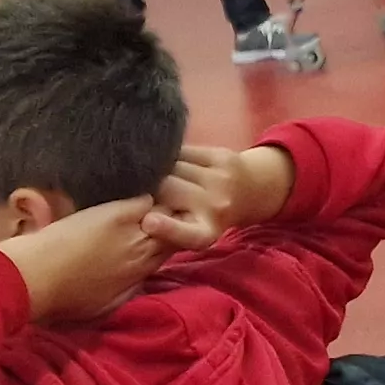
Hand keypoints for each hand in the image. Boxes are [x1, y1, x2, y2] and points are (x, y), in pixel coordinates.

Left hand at [0, 197, 171, 322]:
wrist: (34, 279)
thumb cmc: (59, 299)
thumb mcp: (103, 306)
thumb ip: (127, 289)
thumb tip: (139, 280)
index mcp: (138, 277)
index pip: (168, 253)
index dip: (167, 240)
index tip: (158, 232)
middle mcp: (143, 254)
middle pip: (173, 233)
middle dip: (169, 222)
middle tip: (158, 209)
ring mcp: (134, 231)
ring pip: (164, 213)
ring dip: (160, 204)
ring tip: (153, 193)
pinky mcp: (119, 214)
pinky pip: (146, 198)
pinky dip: (144, 191)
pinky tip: (137, 182)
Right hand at [145, 143, 297, 248]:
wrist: (249, 192)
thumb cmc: (207, 216)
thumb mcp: (191, 231)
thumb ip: (168, 225)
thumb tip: (136, 209)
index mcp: (205, 232)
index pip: (185, 233)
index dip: (166, 228)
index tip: (148, 222)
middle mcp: (216, 206)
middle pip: (166, 189)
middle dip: (152, 187)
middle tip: (147, 188)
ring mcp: (220, 179)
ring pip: (173, 167)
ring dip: (162, 169)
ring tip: (160, 173)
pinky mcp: (222, 157)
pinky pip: (184, 151)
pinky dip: (174, 155)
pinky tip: (173, 160)